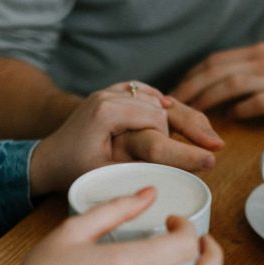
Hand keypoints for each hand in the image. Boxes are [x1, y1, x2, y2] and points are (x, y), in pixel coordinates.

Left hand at [30, 82, 223, 193]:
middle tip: (216, 145)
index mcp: (107, 111)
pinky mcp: (113, 94)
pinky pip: (145, 94)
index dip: (181, 142)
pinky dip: (163, 103)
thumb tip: (175, 172)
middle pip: (162, 106)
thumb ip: (138, 166)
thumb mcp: (105, 173)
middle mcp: (110, 94)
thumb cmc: (72, 170)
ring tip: (207, 135)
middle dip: (191, 125)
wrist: (47, 158)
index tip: (206, 158)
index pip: (156, 120)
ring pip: (157, 99)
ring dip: (181, 115)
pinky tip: (180, 113)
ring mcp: (111, 91)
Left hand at [171, 42, 263, 118]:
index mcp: (259, 52)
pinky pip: (257, 102)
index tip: (176, 91)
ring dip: (207, 100)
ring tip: (192, 115)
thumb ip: (252, 69)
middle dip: (190, 88)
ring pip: (231, 84)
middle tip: (172, 106)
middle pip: (216, 71)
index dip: (191, 76)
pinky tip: (228, 119)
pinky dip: (239, 110)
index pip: (215, 60)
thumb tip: (223, 88)